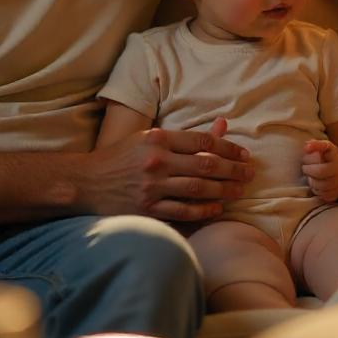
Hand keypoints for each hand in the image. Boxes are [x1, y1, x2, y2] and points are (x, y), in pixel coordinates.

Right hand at [86, 117, 253, 221]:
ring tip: (240, 190)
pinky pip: (183, 211)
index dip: (229, 147)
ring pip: (198, 189)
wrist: (86, 183)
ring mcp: (152, 187)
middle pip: (205, 165)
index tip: (244, 153)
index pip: (202, 142)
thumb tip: (221, 126)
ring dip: (224, 190)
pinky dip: (203, 210)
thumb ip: (185, 137)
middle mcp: (156, 161)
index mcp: (157, 139)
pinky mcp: (147, 209)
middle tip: (250, 173)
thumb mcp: (149, 138)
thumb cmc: (120, 158)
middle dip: (233, 169)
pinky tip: (218, 208)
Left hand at [302, 139, 337, 201]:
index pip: (320, 166)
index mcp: (337, 162)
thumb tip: (306, 147)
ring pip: (321, 188)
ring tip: (310, 176)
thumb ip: (316, 144)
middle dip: (309, 172)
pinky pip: (324, 196)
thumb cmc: (330, 157)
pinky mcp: (335, 195)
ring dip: (312, 182)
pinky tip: (316, 184)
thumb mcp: (326, 146)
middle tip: (305, 168)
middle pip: (320, 177)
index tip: (305, 157)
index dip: (309, 161)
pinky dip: (317, 191)